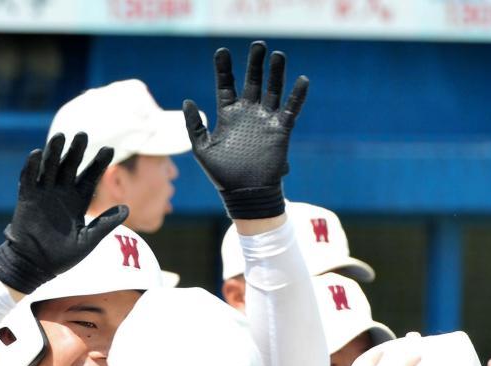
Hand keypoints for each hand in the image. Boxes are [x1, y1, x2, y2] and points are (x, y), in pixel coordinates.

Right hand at [0, 132, 128, 294]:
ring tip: (60, 137)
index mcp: (78, 201)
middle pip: (70, 166)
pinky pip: (29, 179)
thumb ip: (105, 223)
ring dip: (54, 152)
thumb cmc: (63, 256)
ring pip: (50, 168)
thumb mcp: (89, 239)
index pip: (90, 177)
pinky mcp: (27, 199)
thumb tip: (128, 209)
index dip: (98, 163)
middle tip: (83, 135)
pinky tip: (36, 154)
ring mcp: (44, 194)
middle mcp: (62, 193)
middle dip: (77, 151)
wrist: (36, 266)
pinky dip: (32, 167)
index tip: (110, 149)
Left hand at [183, 41, 308, 219]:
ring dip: (276, 74)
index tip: (222, 51)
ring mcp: (265, 120)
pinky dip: (297, 96)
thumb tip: (188, 101)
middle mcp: (248, 113)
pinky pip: (291, 110)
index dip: (224, 68)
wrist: (245, 194)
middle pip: (252, 81)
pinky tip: (302, 80)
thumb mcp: (202, 149)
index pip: (226, 84)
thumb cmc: (222, 175)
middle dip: (255, 63)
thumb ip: (194, 125)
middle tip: (258, 45)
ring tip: (278, 55)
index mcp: (228, 114)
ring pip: (272, 90)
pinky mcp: (281, 130)